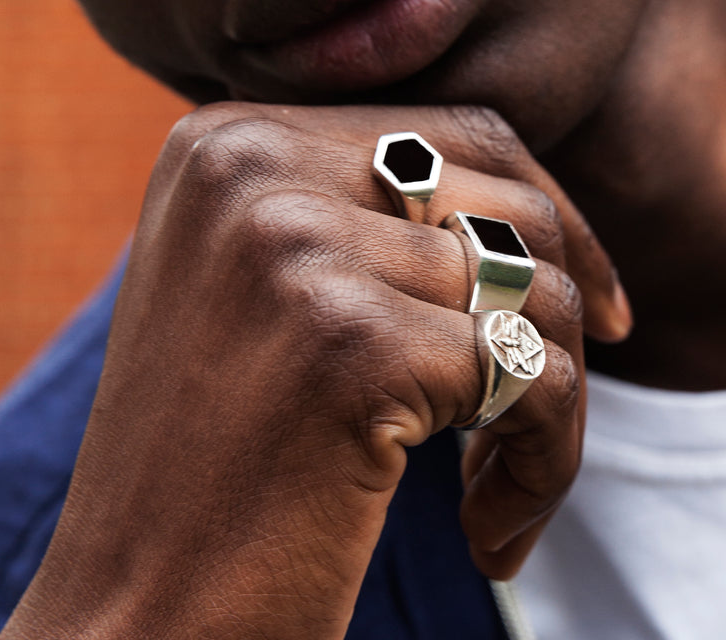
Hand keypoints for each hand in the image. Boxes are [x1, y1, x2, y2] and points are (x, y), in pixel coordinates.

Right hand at [1, 103, 630, 639]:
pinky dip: (547, 460)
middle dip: (567, 305)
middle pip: (507, 201)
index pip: (452, 134)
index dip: (546, 216)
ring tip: (501, 489)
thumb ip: (365, 212)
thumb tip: (533, 204)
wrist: (128, 621)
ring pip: (537, 289)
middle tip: (549, 411)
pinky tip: (490, 535)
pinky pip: (536, 373)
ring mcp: (296, 246)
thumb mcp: (268, 289)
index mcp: (229, 139)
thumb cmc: (217, 466)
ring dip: (553, 401)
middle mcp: (252, 167)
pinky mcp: (350, 342)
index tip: (598, 308)